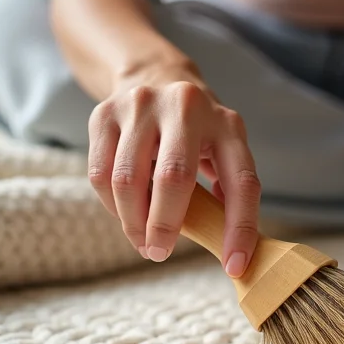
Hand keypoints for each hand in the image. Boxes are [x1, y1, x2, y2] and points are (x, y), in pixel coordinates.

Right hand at [87, 59, 259, 275]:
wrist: (153, 77)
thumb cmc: (195, 133)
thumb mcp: (221, 150)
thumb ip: (225, 192)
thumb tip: (231, 252)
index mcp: (228, 124)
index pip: (243, 182)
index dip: (241, 228)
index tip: (236, 266)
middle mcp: (188, 107)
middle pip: (174, 179)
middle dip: (166, 227)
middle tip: (159, 253)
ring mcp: (143, 104)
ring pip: (128, 180)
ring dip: (133, 223)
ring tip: (142, 239)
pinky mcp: (105, 112)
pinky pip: (100, 174)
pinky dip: (111, 205)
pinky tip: (124, 212)